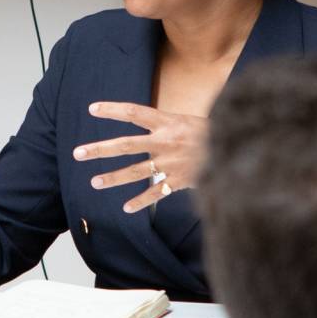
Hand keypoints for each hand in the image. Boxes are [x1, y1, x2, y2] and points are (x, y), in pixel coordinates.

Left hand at [73, 102, 207, 213]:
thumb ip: (168, 123)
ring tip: (94, 182)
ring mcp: (170, 163)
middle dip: (100, 149)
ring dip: (113, 178)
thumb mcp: (190, 119)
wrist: (238, 149)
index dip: (113, 110)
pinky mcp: (179, 181)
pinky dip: (141, 201)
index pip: (134, 112)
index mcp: (168, 122)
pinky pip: (155, 193)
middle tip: (78, 153)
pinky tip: (126, 208)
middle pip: (126, 145)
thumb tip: (149, 121)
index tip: (92, 109)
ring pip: (136, 171)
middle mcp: (165, 142)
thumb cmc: (213, 133)